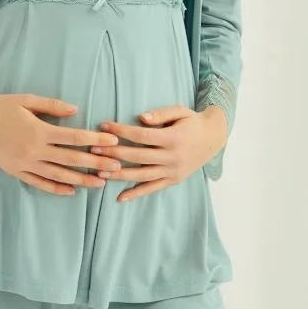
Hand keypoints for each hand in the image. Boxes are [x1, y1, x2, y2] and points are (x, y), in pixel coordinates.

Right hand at [0, 90, 123, 194]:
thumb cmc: (1, 106)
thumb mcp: (27, 100)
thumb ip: (53, 106)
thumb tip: (76, 111)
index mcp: (39, 130)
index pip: (74, 137)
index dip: (95, 140)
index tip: (113, 142)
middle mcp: (34, 150)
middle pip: (72, 159)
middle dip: (96, 164)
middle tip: (116, 168)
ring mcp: (25, 163)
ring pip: (59, 175)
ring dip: (81, 180)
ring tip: (100, 183)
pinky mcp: (17, 171)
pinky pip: (39, 183)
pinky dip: (56, 188)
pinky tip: (71, 190)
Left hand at [91, 104, 227, 200]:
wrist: (213, 138)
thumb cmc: (192, 122)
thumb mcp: (180, 111)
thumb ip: (161, 114)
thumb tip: (141, 118)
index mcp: (173, 138)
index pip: (141, 136)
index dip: (121, 131)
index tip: (103, 125)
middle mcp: (172, 157)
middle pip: (137, 156)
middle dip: (114, 152)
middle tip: (94, 149)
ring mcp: (173, 171)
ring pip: (142, 175)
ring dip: (120, 174)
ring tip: (100, 172)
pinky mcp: (173, 180)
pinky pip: (152, 189)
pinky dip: (136, 193)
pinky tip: (120, 197)